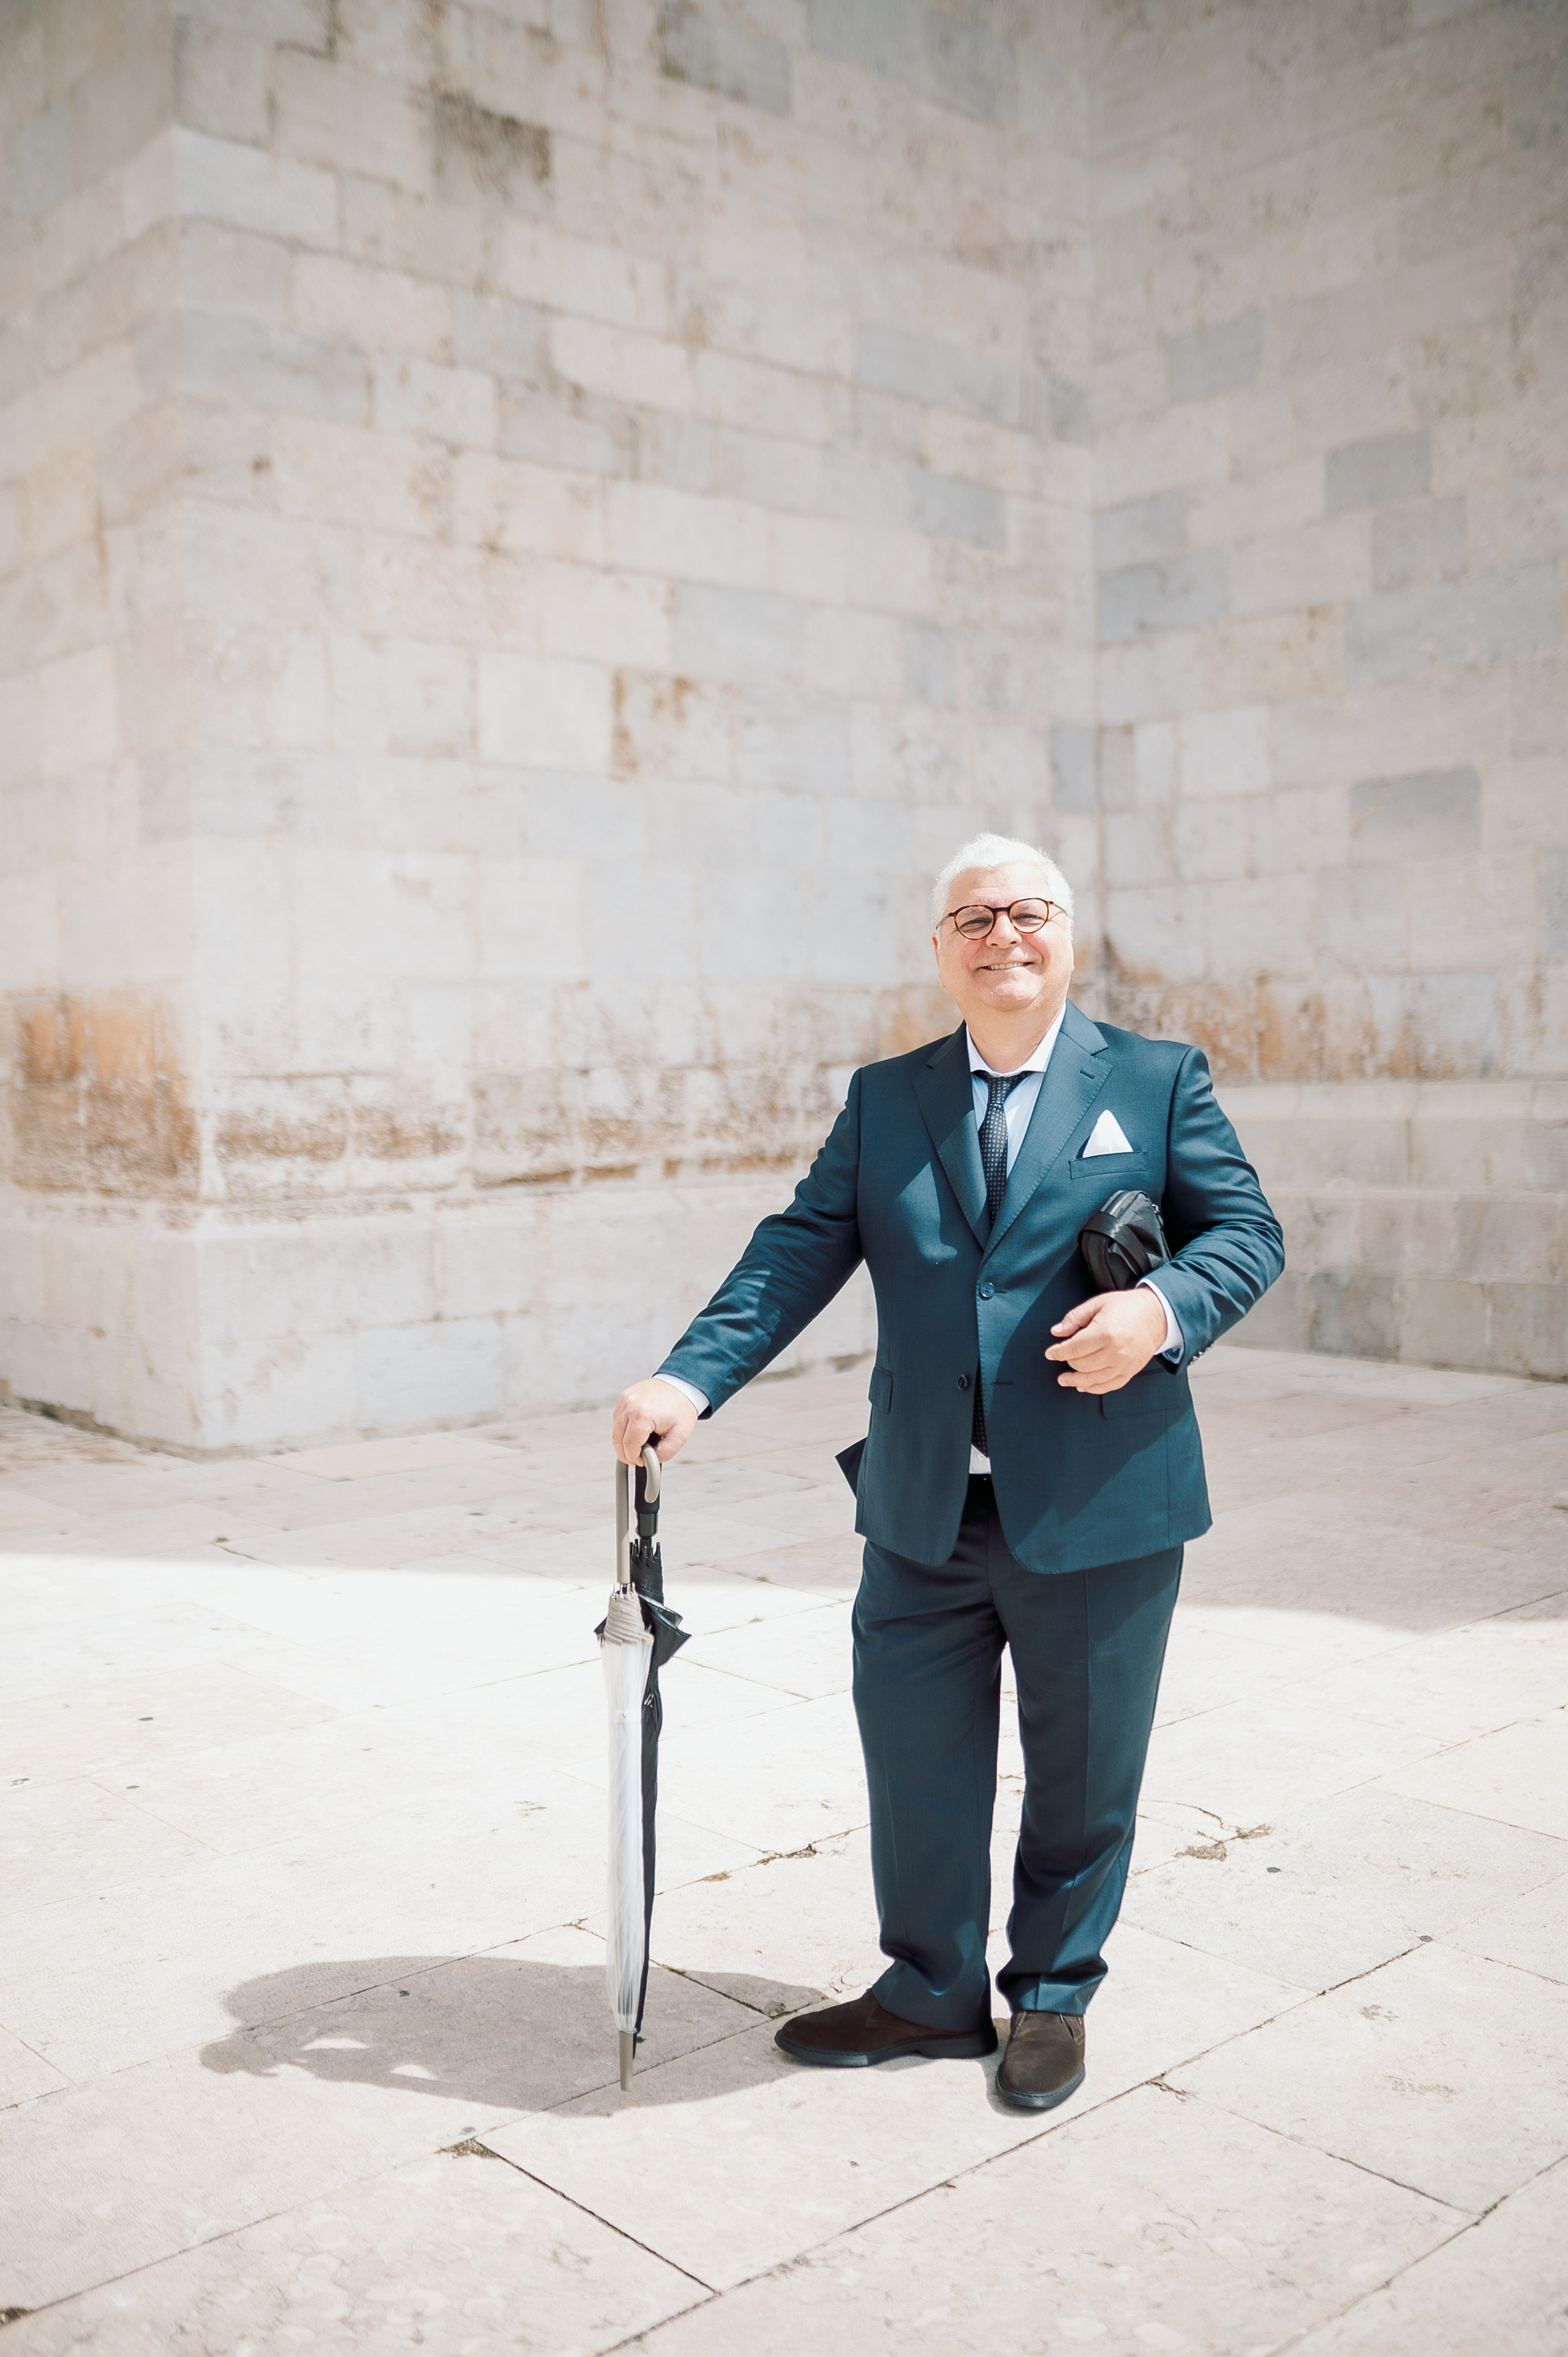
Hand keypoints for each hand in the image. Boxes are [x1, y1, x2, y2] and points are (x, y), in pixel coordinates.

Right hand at [612, 1377, 699, 1466]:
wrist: (682, 1384)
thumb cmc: (682, 1408)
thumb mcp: (680, 1436)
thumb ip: (665, 1453)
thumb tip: (649, 1460)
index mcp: (642, 1415)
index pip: (628, 1446)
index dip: (634, 1458)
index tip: (642, 1461)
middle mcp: (629, 1406)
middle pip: (617, 1439)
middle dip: (625, 1453)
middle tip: (636, 1459)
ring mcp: (625, 1399)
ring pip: (616, 1429)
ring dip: (624, 1441)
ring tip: (639, 1444)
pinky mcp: (624, 1396)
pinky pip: (618, 1418)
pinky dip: (624, 1428)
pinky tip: (637, 1430)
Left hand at [1045, 1290, 1166, 1394]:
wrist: (1156, 1315)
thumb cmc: (1125, 1306)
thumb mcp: (1098, 1304)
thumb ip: (1075, 1318)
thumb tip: (1056, 1332)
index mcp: (1104, 1332)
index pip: (1074, 1349)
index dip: (1058, 1352)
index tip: (1050, 1353)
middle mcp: (1115, 1351)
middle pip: (1082, 1365)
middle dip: (1067, 1363)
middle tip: (1060, 1359)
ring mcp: (1124, 1364)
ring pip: (1093, 1379)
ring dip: (1076, 1381)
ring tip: (1064, 1379)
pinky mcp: (1130, 1371)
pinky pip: (1109, 1386)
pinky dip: (1094, 1388)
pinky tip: (1083, 1386)